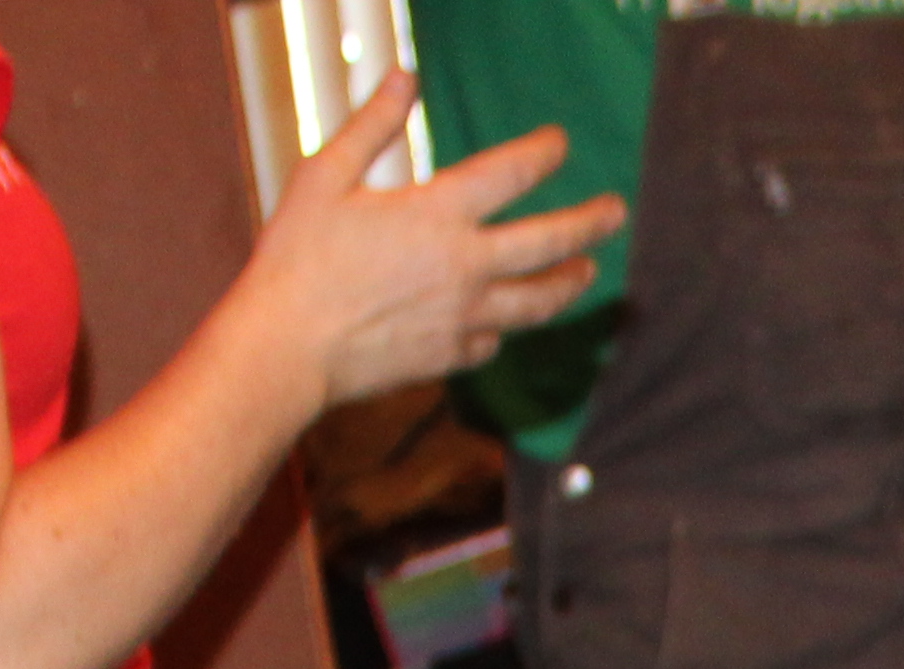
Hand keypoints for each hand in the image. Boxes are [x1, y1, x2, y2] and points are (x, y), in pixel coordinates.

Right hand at [255, 77, 626, 411]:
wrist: (286, 348)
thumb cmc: (296, 257)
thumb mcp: (325, 176)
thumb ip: (372, 127)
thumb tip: (404, 78)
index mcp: (437, 213)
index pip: (513, 173)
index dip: (543, 151)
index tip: (559, 143)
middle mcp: (464, 266)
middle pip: (551, 242)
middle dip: (591, 222)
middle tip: (617, 211)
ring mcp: (464, 317)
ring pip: (539, 302)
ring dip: (569, 283)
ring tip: (588, 272)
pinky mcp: (451, 356)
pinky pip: (493, 340)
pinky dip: (501, 326)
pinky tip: (503, 319)